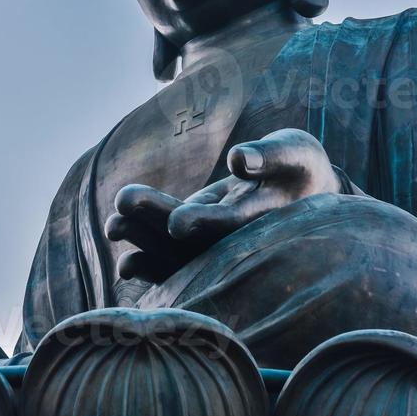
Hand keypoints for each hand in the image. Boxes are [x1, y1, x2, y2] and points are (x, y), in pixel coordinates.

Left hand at [106, 129, 342, 284]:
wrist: (305, 194)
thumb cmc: (302, 167)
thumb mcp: (296, 152)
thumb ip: (270, 156)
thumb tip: (238, 159)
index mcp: (265, 219)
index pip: (230, 224)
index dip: (204, 222)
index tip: (176, 222)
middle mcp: (237, 241)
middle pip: (194, 240)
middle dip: (155, 227)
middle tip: (118, 216)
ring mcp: (214, 244)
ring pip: (177, 249)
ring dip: (143, 239)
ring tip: (111, 225)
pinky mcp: (198, 239)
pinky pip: (172, 255)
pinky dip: (149, 261)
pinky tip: (125, 263)